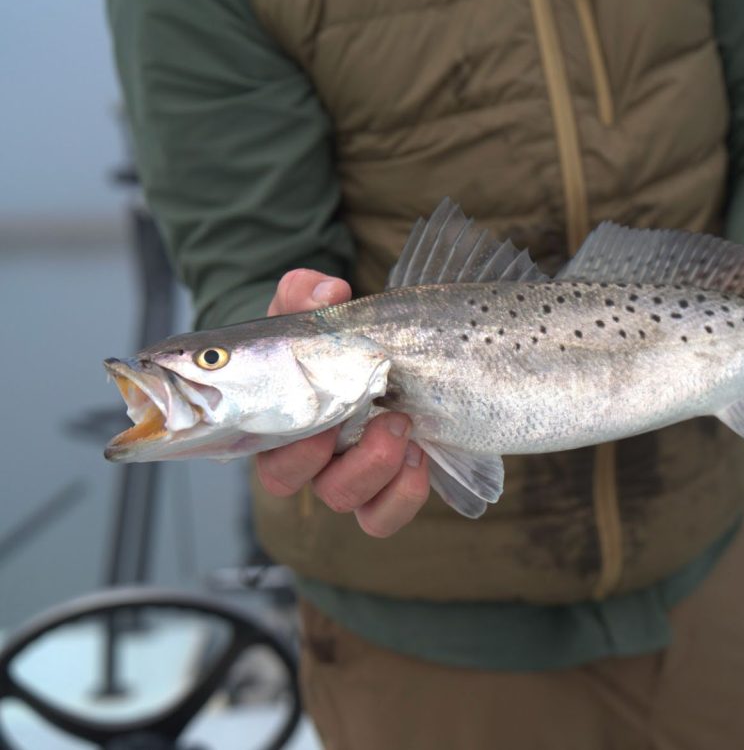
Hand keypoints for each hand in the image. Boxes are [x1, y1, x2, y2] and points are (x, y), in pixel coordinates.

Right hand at [256, 269, 429, 536]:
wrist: (371, 356)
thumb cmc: (326, 340)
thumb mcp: (310, 310)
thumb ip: (306, 294)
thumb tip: (328, 290)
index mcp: (273, 420)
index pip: (257, 452)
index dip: (288, 448)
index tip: (322, 418)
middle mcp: (302, 457)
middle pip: (297, 481)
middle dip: (333, 450)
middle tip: (375, 413)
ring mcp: (342, 477)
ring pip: (344, 500)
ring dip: (376, 466)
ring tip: (404, 424)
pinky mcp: (382, 489)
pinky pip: (383, 517)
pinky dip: (403, 494)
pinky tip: (421, 455)